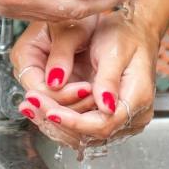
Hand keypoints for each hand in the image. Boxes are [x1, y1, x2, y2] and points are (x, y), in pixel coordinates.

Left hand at [10, 11, 158, 147]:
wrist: (135, 32)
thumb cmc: (126, 35)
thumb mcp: (114, 50)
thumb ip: (108, 79)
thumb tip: (105, 107)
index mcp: (137, 98)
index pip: (103, 124)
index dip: (73, 121)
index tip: (50, 111)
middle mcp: (133, 116)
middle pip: (92, 134)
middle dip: (58, 123)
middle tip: (31, 106)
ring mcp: (123, 120)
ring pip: (85, 136)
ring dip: (56, 125)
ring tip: (31, 108)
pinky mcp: (110, 117)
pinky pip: (86, 129)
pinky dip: (63, 121)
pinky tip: (43, 109)